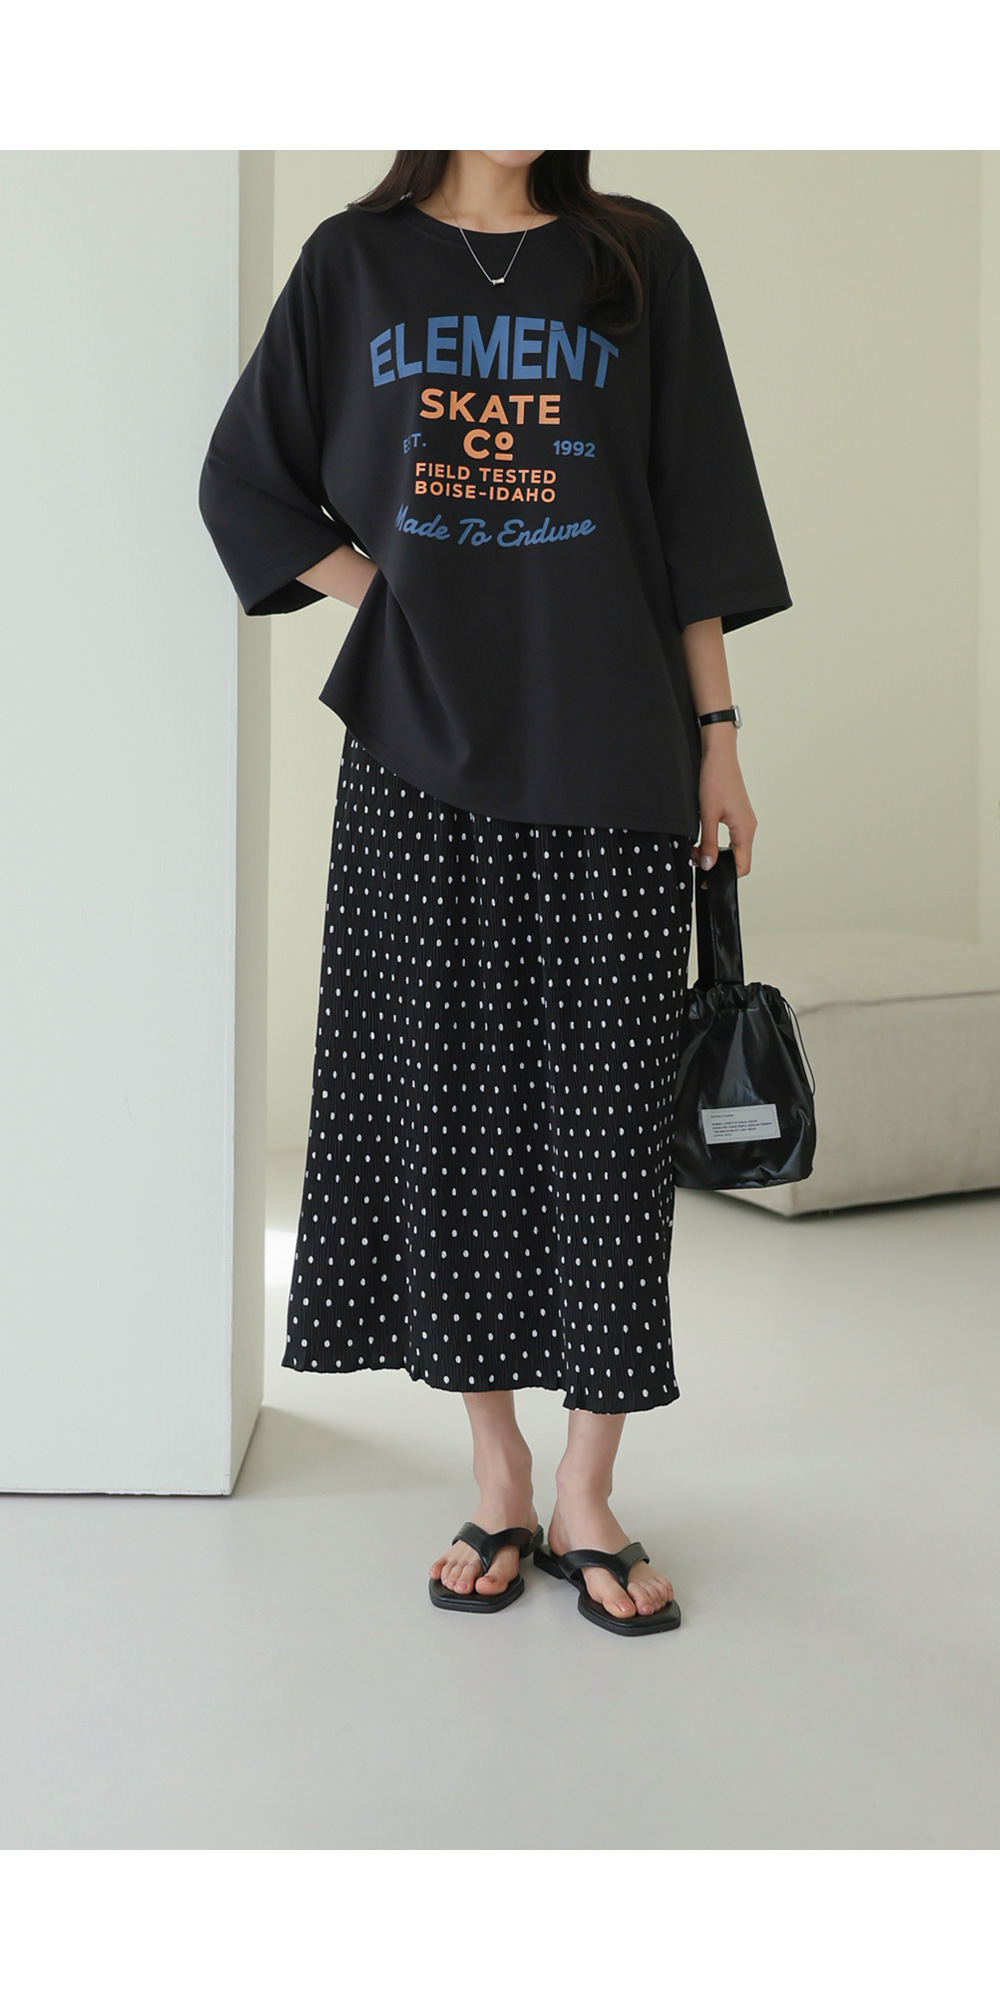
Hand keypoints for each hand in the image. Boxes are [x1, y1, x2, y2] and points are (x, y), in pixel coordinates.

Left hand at [689, 733, 756, 876]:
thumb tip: (708, 865)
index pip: (742, 866)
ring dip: (715, 851)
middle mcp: (748, 826)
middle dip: (716, 864)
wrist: (718, 753)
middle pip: (738, 859)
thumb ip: (708, 842)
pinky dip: (717, 841)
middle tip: (695, 856)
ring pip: (733, 848)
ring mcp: (744, 820)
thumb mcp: (707, 814)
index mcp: (745, 829)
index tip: (705, 877)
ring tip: (696, 846)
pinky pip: (731, 837)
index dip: (725, 876)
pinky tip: (703, 835)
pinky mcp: (737, 814)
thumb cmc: (715, 778)